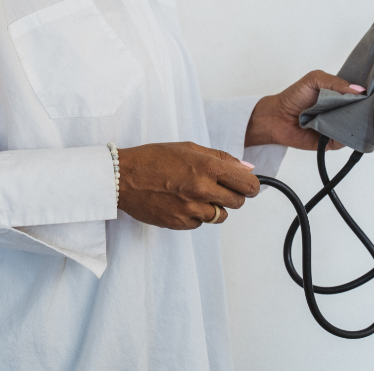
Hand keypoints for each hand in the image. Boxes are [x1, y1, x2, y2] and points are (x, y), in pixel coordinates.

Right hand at [116, 142, 259, 229]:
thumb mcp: (189, 149)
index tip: (246, 184)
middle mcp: (202, 190)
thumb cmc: (154, 158)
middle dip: (233, 195)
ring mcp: (191, 209)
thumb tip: (247, 168)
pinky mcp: (180, 223)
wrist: (122, 177)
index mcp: (207, 167)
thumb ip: (221, 158)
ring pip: (221, 216)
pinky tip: (182, 202)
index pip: (248, 184)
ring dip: (215, 207)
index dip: (251, 185)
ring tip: (196, 194)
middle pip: (239, 202)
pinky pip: (201, 223)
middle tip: (218, 188)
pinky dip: (197, 215)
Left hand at [245, 70, 364, 150]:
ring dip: (358, 123)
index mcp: (341, 96)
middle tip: (370, 106)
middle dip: (367, 109)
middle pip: (363, 113)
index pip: (362, 96)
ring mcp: (338, 127)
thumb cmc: (293, 97)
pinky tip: (343, 128)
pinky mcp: (333, 142)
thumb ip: (335, 82)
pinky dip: (346, 135)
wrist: (276, 118)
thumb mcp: (314, 79)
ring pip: (357, 128)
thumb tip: (359, 90)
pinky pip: (346, 140)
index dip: (369, 95)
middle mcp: (342, 112)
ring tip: (355, 116)